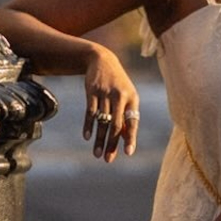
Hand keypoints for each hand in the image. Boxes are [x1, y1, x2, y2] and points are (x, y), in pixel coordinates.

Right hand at [83, 46, 139, 161]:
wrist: (102, 60)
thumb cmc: (118, 84)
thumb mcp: (127, 97)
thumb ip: (127, 117)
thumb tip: (126, 140)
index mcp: (133, 100)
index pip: (132, 122)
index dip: (130, 138)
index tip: (128, 153)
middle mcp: (120, 97)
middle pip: (116, 125)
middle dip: (112, 143)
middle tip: (108, 159)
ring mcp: (105, 94)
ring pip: (102, 121)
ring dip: (99, 139)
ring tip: (97, 154)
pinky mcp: (92, 91)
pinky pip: (90, 111)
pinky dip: (88, 125)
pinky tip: (87, 137)